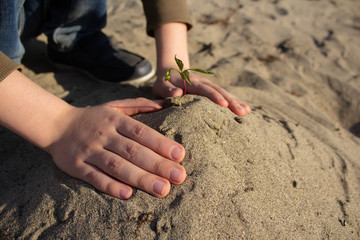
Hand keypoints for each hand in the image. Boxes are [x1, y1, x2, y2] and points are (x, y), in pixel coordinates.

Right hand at [45, 98, 185, 198]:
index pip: (141, 132)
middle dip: (157, 164)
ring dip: (139, 178)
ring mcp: (89, 150)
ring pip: (116, 165)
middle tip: (178, 177)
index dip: (160, 143)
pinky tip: (128, 194)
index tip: (179, 155)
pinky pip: (94, 177)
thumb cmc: (93, 118)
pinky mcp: (76, 166)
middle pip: (133, 151)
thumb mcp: (114, 106)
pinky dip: (110, 185)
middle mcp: (104, 135)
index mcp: (115, 120)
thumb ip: (139, 105)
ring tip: (161, 189)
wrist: (56, 125)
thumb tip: (165, 103)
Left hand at [153, 72, 250, 115]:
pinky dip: (234, 101)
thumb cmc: (164, 82)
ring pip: (224, 93)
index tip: (224, 105)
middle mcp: (203, 83)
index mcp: (191, 83)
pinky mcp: (212, 90)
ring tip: (247, 111)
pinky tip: (245, 109)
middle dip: (231, 101)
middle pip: (219, 91)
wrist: (171, 69)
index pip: (204, 90)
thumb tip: (177, 93)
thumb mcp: (161, 85)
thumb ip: (168, 90)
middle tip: (242, 112)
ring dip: (236, 101)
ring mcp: (209, 86)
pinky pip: (225, 95)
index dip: (214, 97)